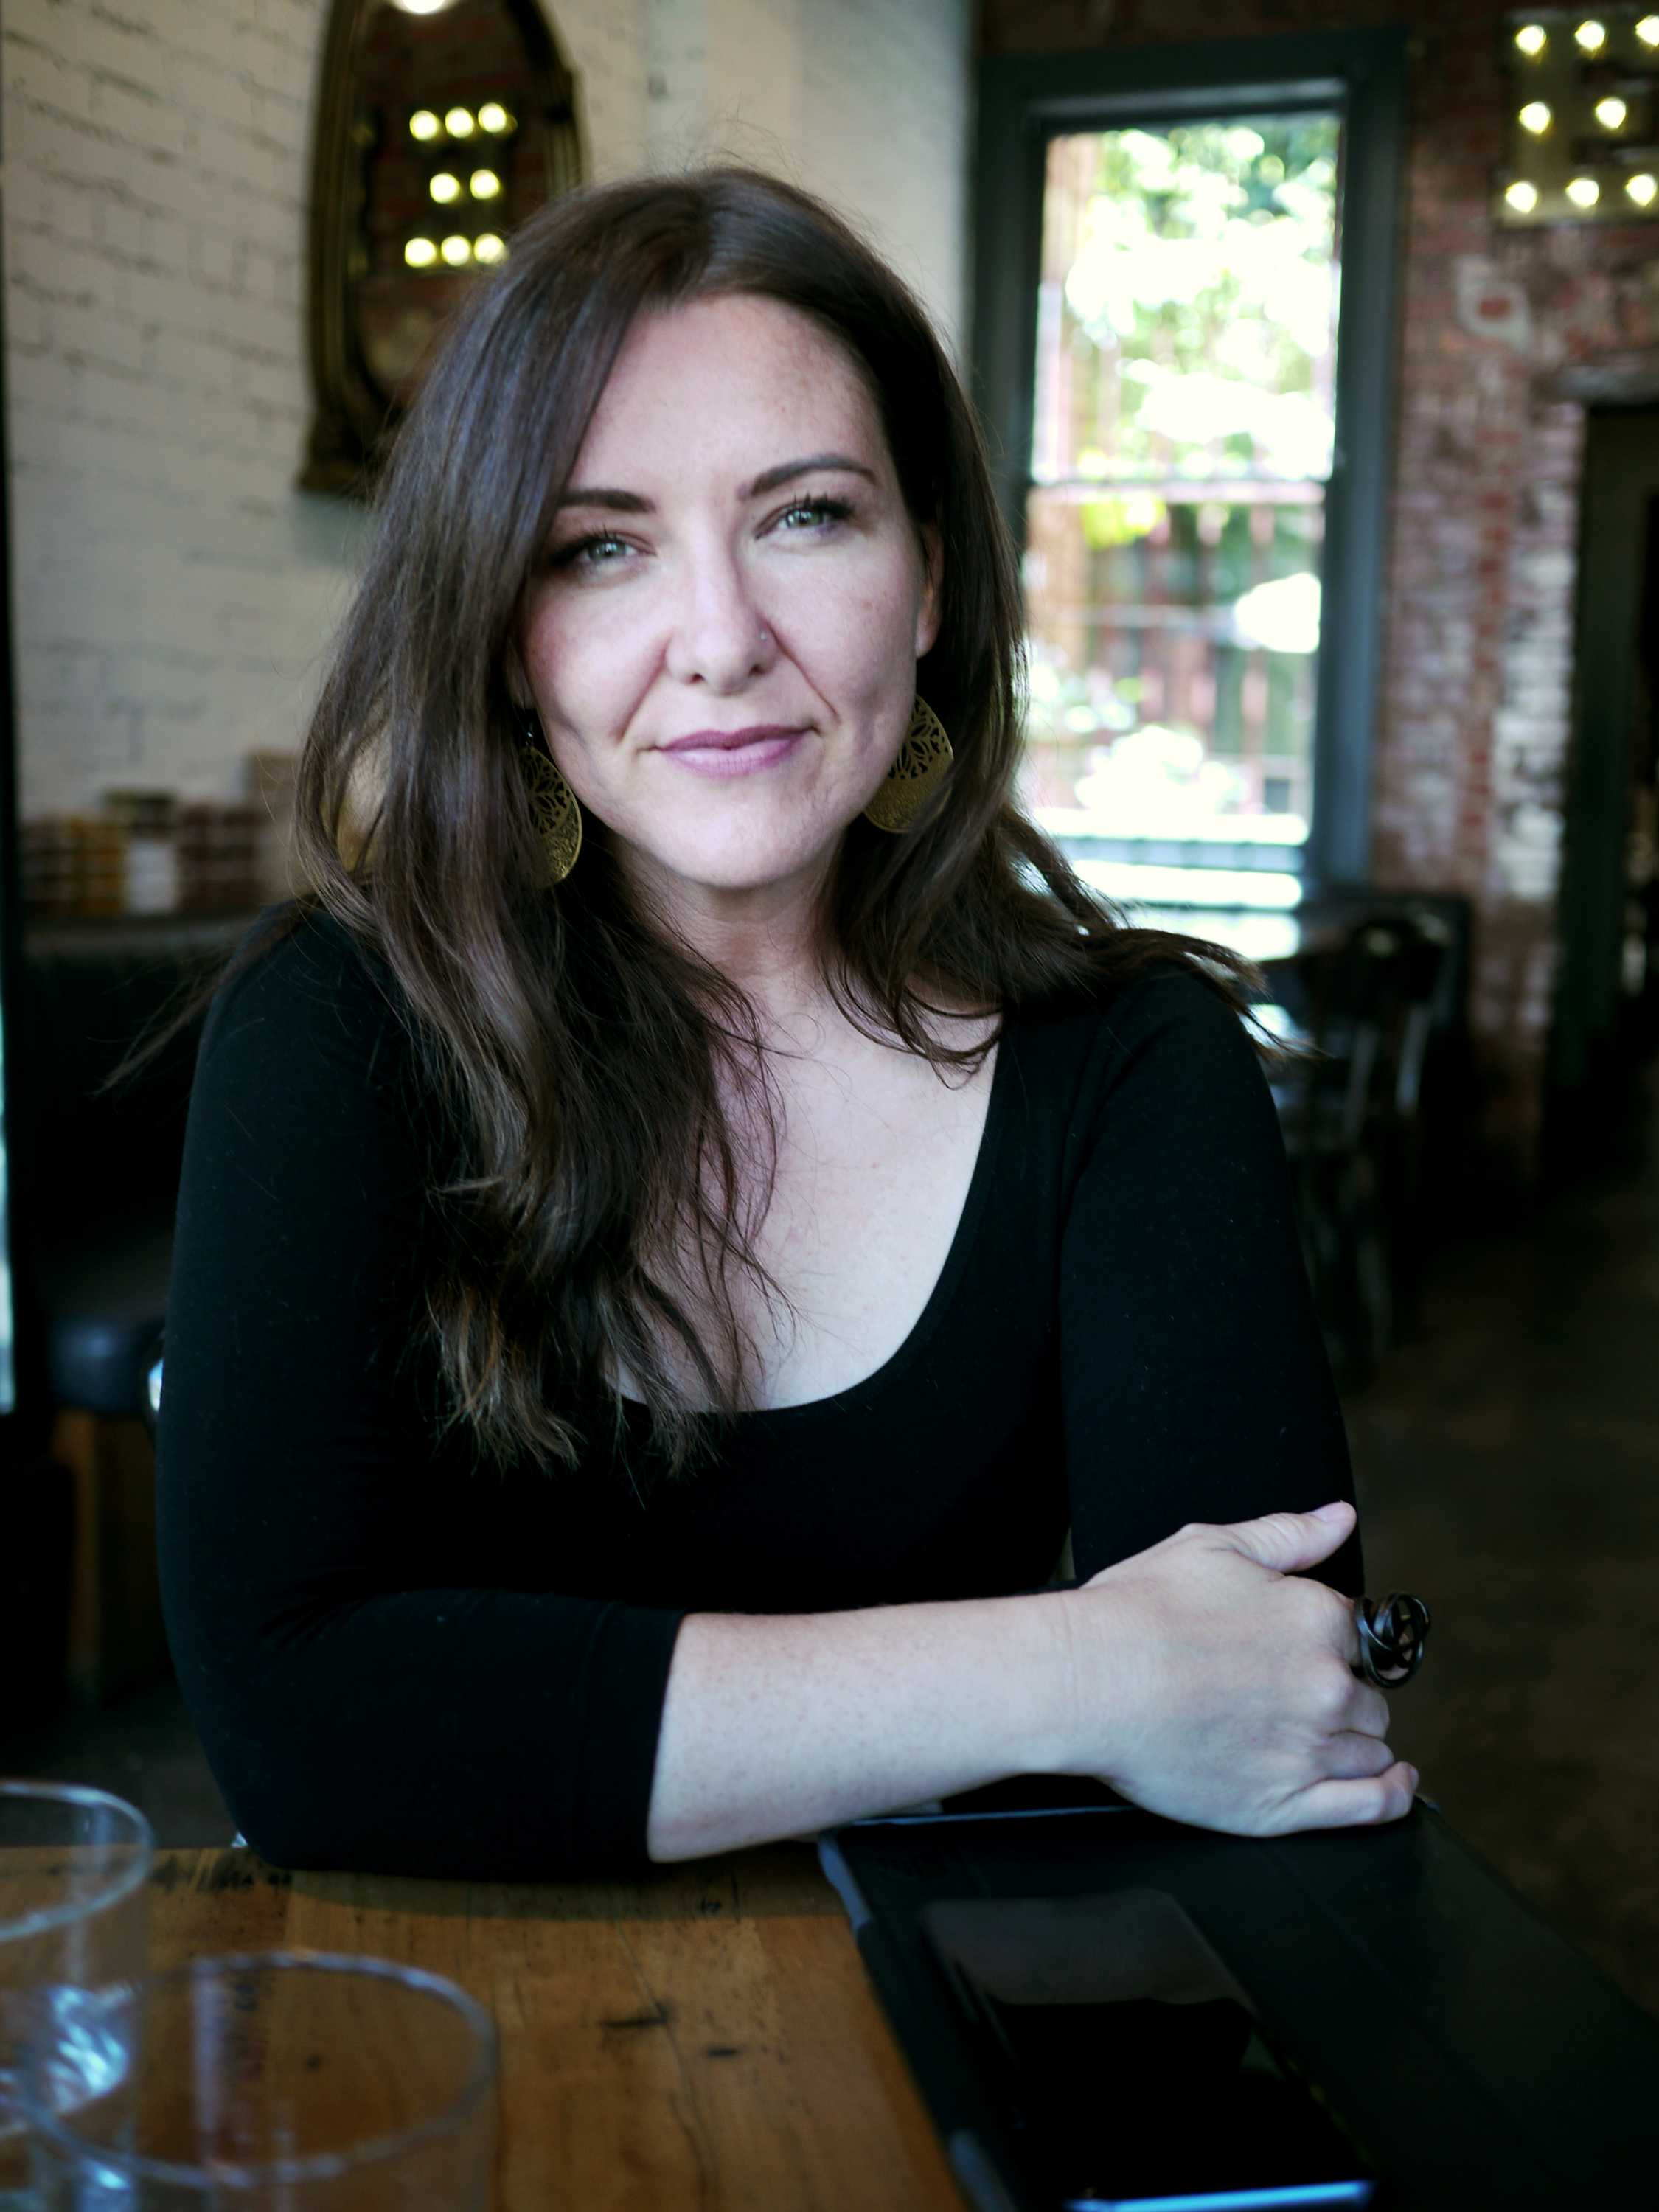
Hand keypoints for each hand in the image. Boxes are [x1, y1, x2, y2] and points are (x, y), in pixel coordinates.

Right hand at [1052, 1500, 1417, 1835]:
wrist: (1084, 1681)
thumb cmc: (1136, 1612)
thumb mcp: (1213, 1546)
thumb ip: (1289, 1535)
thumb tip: (1339, 1519)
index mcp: (1316, 1618)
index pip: (1358, 1635)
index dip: (1327, 1642)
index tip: (1295, 1651)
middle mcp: (1325, 1685)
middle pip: (1368, 1697)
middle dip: (1340, 1694)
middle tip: (1288, 1693)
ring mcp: (1308, 1749)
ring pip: (1371, 1750)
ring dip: (1356, 1741)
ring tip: (1324, 1738)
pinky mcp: (1285, 1804)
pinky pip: (1371, 1806)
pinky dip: (1392, 1794)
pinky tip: (1395, 1783)